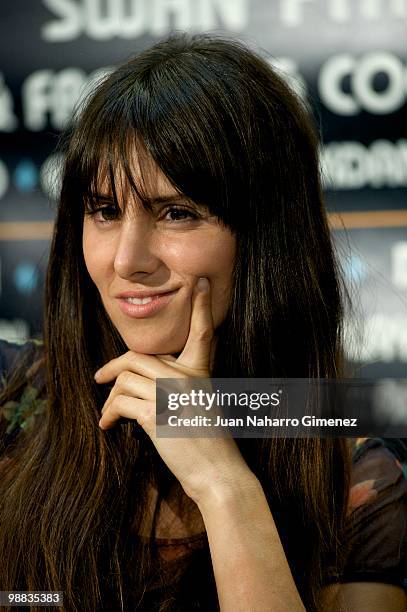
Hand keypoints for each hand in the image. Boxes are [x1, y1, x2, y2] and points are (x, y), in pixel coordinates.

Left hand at [95, 277, 251, 502]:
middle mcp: (187, 378)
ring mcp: (172, 395)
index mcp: (201, 373)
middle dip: (113, 366)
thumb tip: (146, 383)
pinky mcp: (157, 416)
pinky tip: (108, 425)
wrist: (220, 474)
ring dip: (110, 397)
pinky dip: (109, 414)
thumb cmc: (211, 444)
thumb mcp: (202, 406)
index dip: (202, 306)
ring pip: (126, 379)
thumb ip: (182, 387)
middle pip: (138, 356)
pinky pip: (122, 403)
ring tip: (107, 414)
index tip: (202, 283)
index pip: (202, 332)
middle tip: (100, 377)